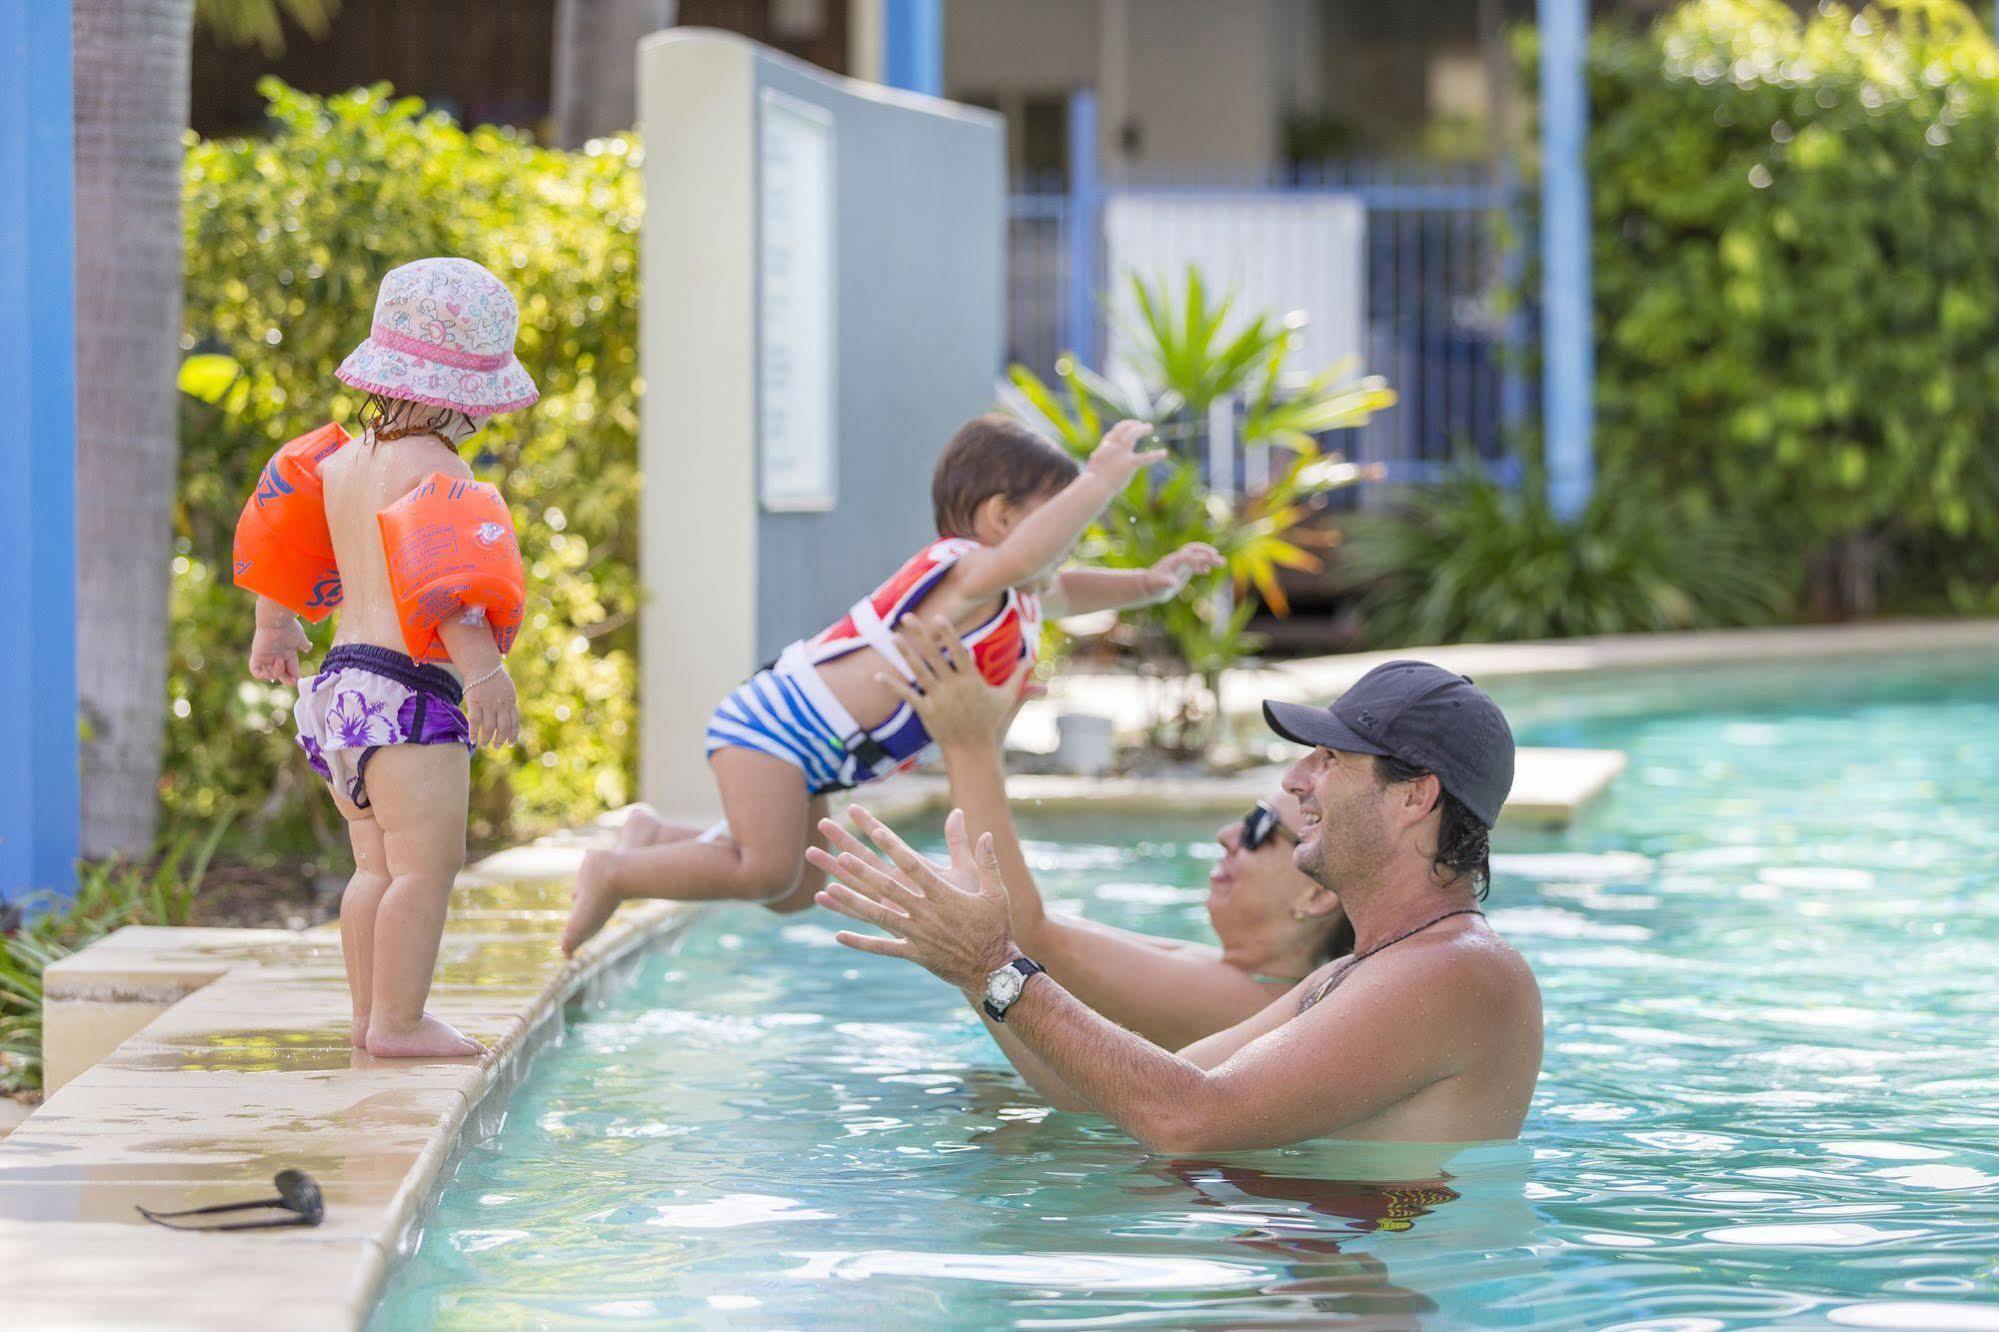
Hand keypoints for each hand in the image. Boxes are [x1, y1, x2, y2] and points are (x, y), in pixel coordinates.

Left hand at [248, 616, 311, 685]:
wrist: (278, 620)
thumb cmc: (290, 628)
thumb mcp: (300, 638)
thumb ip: (304, 645)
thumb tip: (308, 648)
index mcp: (286, 652)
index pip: (290, 668)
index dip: (295, 675)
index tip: (300, 680)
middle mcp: (276, 655)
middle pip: (280, 673)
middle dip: (287, 679)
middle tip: (293, 681)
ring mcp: (266, 656)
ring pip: (270, 674)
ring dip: (277, 672)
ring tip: (281, 661)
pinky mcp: (258, 656)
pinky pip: (256, 672)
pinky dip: (264, 674)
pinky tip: (274, 664)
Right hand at [464, 666, 519, 746]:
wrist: (482, 664)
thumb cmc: (494, 678)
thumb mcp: (507, 689)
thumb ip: (509, 702)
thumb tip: (509, 717)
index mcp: (511, 701)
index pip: (514, 722)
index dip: (513, 734)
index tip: (511, 743)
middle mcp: (501, 704)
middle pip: (503, 727)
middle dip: (500, 739)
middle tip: (496, 746)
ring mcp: (488, 703)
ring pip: (489, 727)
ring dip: (487, 739)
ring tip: (484, 744)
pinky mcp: (475, 702)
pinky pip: (475, 721)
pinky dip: (474, 732)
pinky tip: (472, 738)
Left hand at [808, 805, 1016, 992]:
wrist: (993, 970)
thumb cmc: (995, 928)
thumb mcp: (995, 891)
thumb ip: (988, 861)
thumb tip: (986, 832)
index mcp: (943, 894)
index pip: (912, 864)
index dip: (892, 845)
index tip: (874, 829)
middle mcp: (925, 912)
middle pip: (887, 887)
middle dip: (863, 870)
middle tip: (840, 854)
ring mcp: (917, 934)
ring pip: (879, 915)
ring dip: (853, 901)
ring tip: (830, 888)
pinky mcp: (914, 953)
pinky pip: (882, 948)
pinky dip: (860, 942)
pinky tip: (838, 935)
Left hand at [882, 615, 1038, 746]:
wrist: (973, 750)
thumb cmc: (991, 722)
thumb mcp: (1007, 698)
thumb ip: (1018, 677)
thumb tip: (1031, 660)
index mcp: (971, 680)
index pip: (959, 652)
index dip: (949, 634)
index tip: (938, 617)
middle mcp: (953, 687)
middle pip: (935, 656)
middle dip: (920, 635)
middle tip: (907, 615)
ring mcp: (939, 699)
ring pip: (919, 672)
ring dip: (905, 654)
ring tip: (893, 637)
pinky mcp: (926, 712)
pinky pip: (908, 695)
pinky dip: (893, 686)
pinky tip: (879, 675)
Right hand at [1084, 420, 1167, 487]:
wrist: (1094, 487)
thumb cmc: (1092, 480)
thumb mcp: (1092, 464)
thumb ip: (1096, 458)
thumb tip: (1094, 455)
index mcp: (1104, 447)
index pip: (1114, 433)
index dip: (1123, 427)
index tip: (1129, 425)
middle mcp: (1113, 447)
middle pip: (1123, 428)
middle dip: (1133, 424)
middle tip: (1142, 424)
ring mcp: (1121, 454)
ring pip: (1133, 435)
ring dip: (1142, 429)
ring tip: (1150, 427)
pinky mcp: (1129, 464)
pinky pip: (1145, 457)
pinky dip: (1156, 455)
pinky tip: (1164, 453)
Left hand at [1148, 542, 1225, 599]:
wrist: (1148, 586)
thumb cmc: (1153, 586)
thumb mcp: (1159, 586)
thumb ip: (1165, 583)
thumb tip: (1172, 583)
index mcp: (1173, 561)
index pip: (1188, 557)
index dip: (1198, 561)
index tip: (1208, 570)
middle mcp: (1178, 559)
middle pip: (1195, 551)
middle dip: (1208, 554)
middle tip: (1221, 560)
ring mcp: (1181, 563)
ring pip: (1197, 555)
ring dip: (1209, 557)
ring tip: (1222, 562)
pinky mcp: (1182, 568)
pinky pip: (1195, 562)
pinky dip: (1202, 564)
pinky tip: (1207, 572)